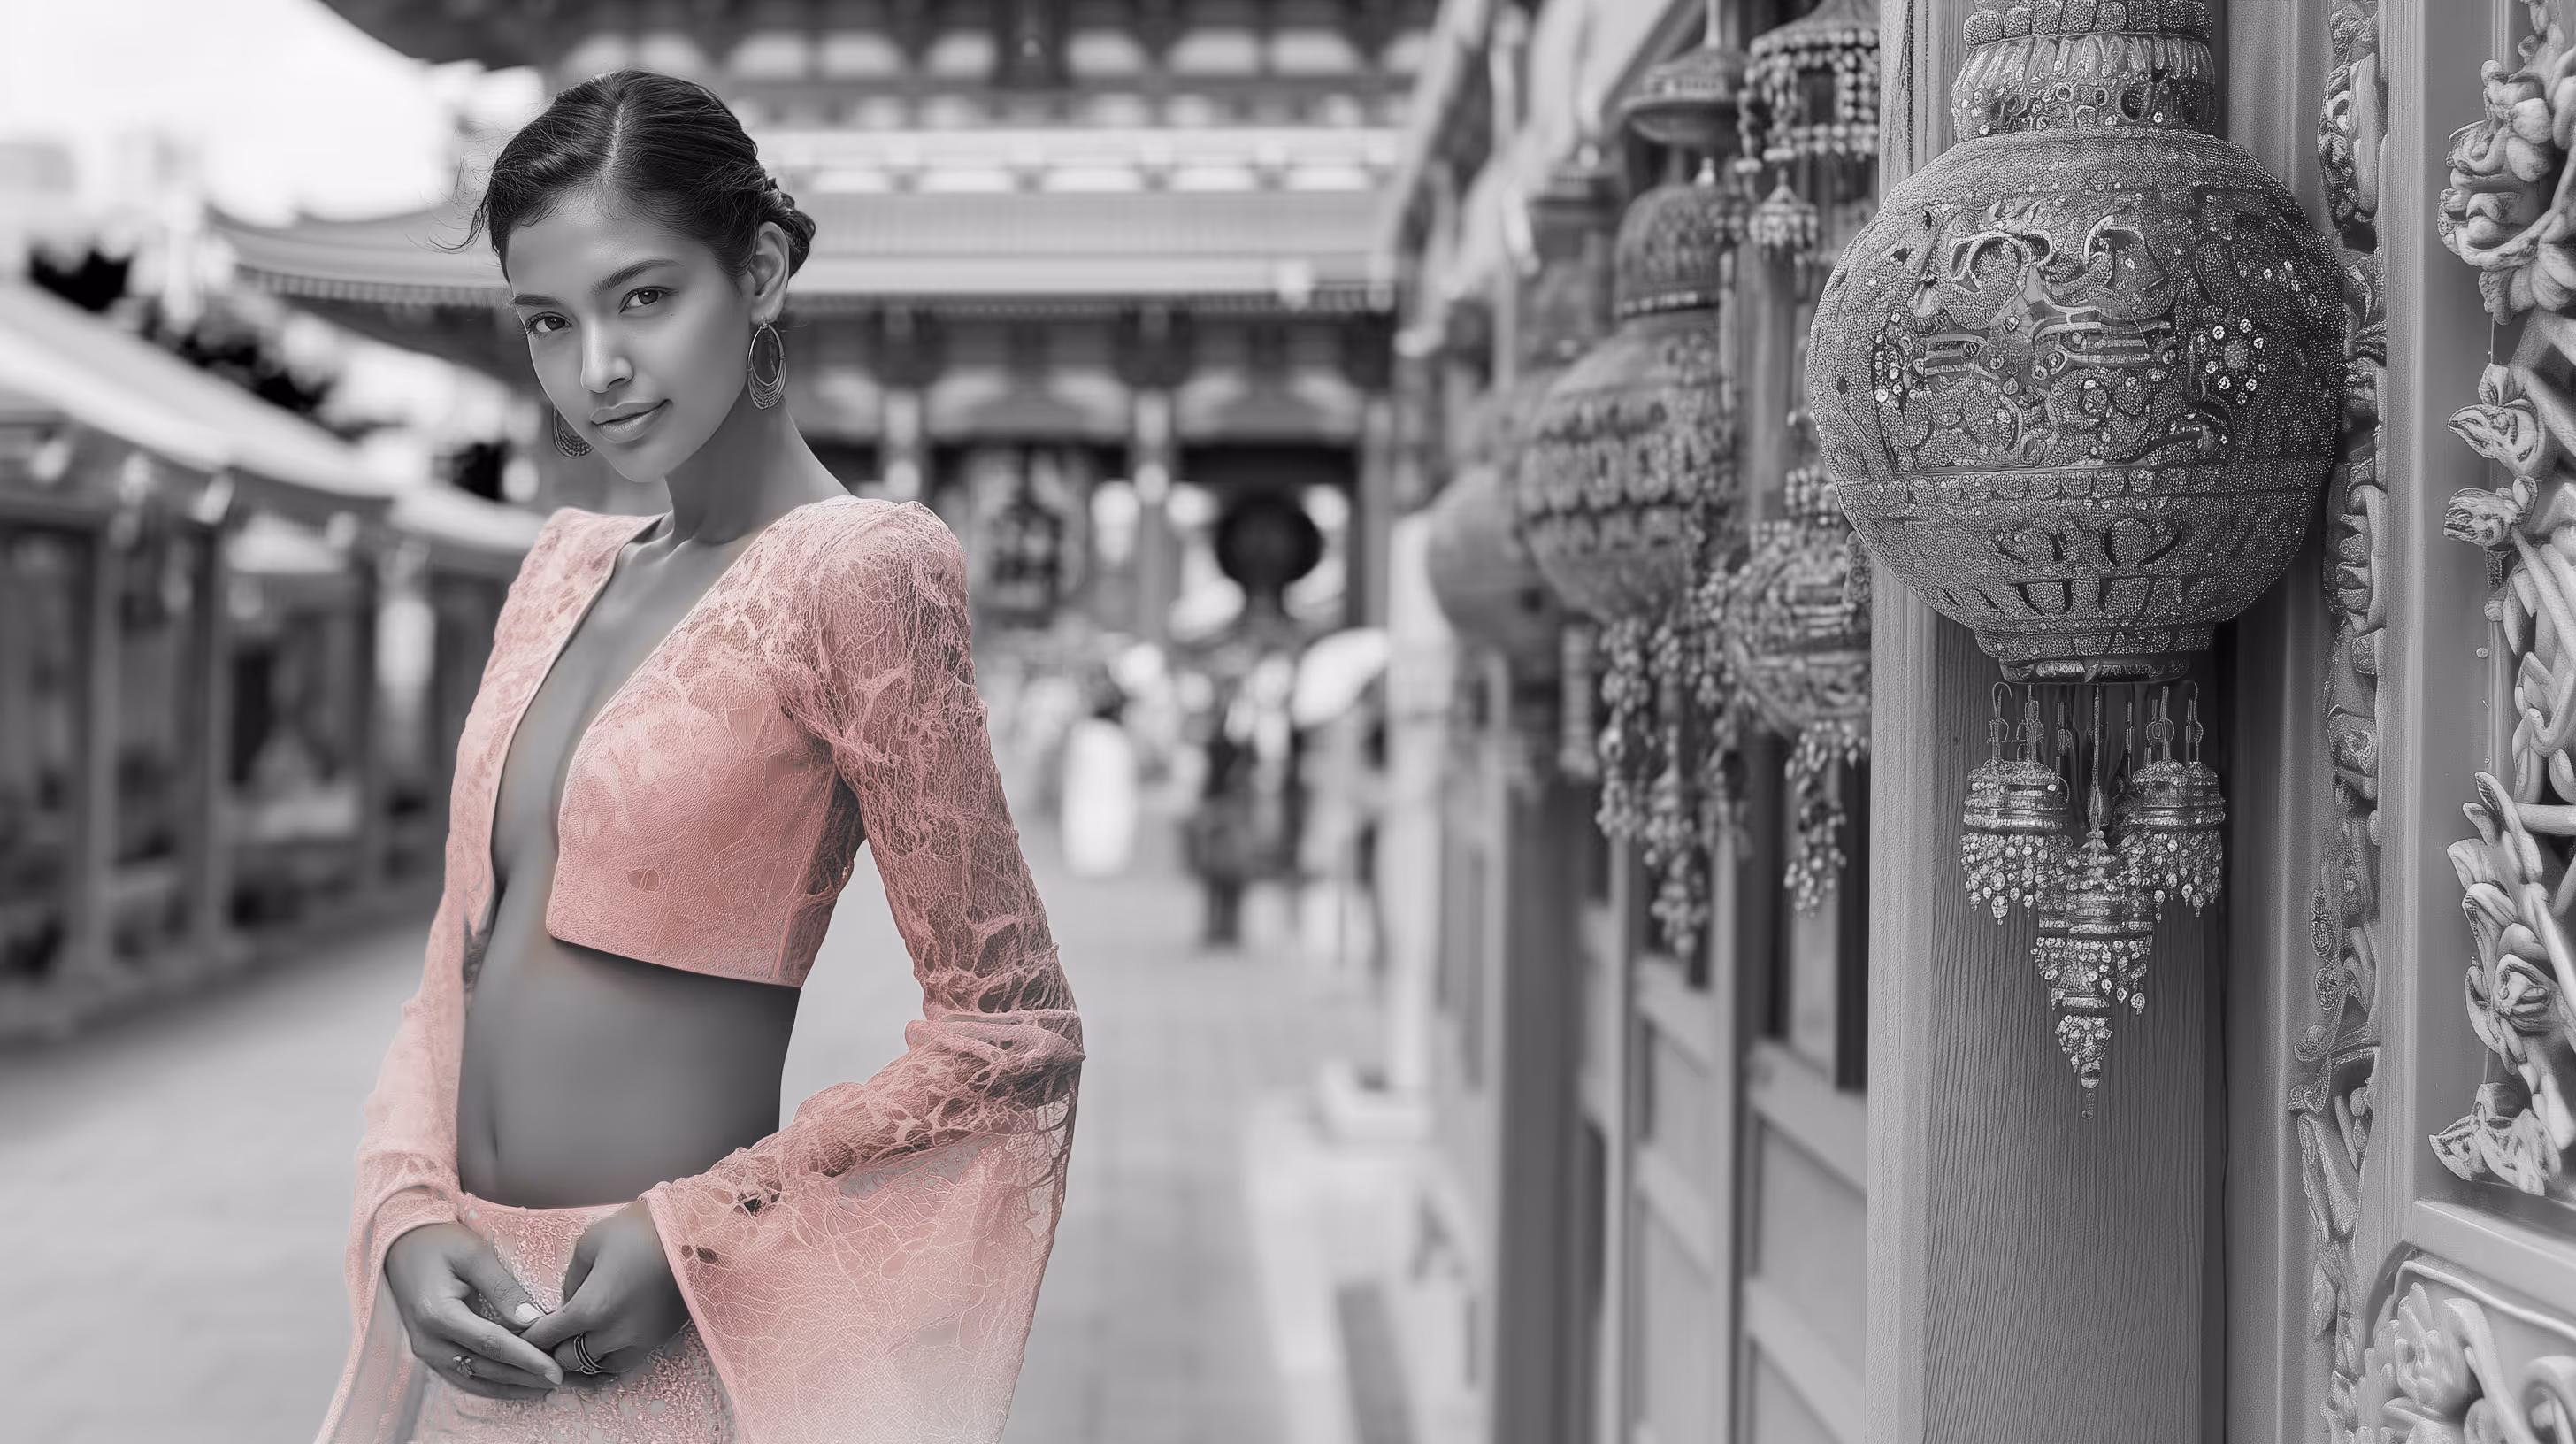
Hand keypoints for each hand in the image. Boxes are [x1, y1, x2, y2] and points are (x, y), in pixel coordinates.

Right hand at [383, 1222, 563, 1399]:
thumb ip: (503, 1289)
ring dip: (509, 1386)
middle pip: (485, 1368)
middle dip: (524, 1377)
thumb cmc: (439, 1243)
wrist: (400, 1246)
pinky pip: (462, 1376)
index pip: (492, 1344)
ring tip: (544, 1388)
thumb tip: (532, 1320)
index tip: (555, 1370)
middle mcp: (429, 1341)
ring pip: (474, 1380)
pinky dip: (490, 1383)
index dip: (526, 1359)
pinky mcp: (430, 1352)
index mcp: (439, 1315)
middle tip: (560, 1380)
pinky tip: (516, 1384)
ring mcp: (426, 1350)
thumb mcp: (475, 1255)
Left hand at [520, 1201, 689, 1381]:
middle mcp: (612, 1333)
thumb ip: (570, 1279)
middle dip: (551, 1350)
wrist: (696, 1232)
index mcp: (590, 1308)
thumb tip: (566, 1302)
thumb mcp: (591, 1243)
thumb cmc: (640, 1229)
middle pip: (567, 1360)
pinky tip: (599, 1348)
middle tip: (543, 1339)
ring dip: (579, 1359)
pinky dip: (605, 1360)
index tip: (519, 1335)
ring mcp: (638, 1340)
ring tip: (571, 1345)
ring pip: (596, 1368)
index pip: (546, 1337)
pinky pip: (622, 1363)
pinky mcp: (657, 1339)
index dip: (527, 1338)